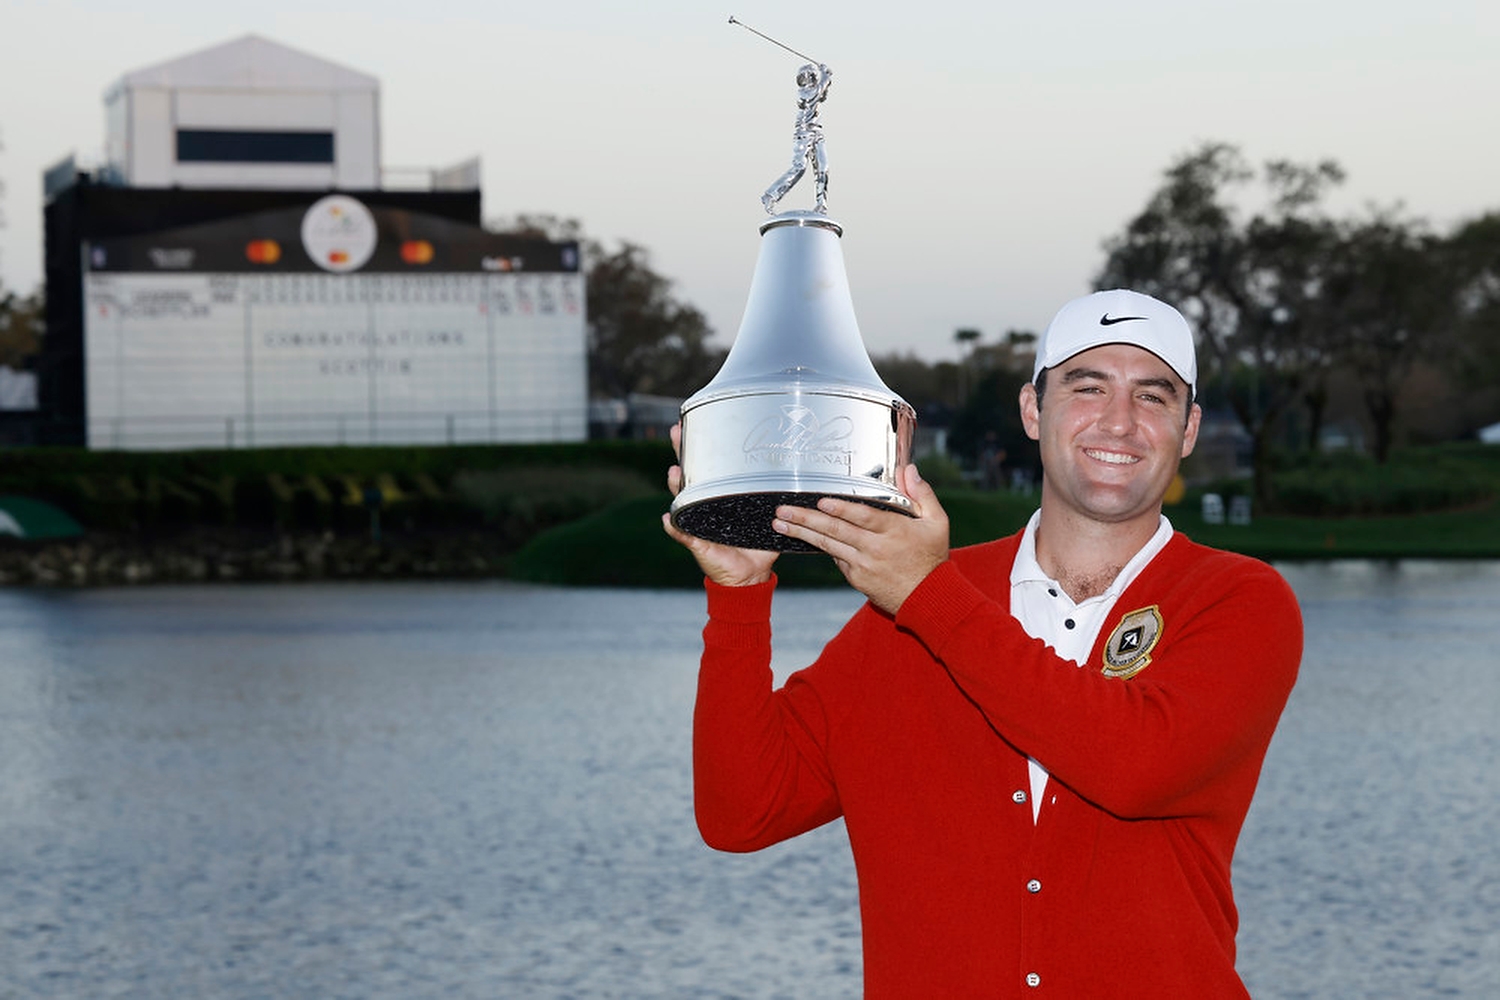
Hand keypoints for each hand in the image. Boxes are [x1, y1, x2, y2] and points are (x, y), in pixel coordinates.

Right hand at [662, 422, 778, 587]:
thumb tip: (803, 473)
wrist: (750, 574)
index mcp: (720, 496)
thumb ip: (779, 497)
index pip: (707, 465)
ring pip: (681, 500)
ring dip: (676, 486)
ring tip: (674, 473)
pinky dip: (674, 527)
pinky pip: (682, 533)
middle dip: (680, 453)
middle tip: (675, 433)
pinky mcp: (697, 543)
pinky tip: (668, 518)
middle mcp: (704, 505)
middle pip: (688, 474)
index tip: (693, 422)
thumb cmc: (757, 541)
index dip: (699, 445)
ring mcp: (697, 522)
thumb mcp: (768, 514)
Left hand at [771, 464, 948, 613]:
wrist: (927, 598)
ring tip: (780, 523)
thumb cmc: (932, 557)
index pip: (864, 518)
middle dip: (806, 520)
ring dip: (802, 534)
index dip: (842, 510)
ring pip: (828, 545)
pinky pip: (835, 558)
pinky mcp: (856, 578)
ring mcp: (863, 565)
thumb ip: (923, 494)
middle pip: (836, 531)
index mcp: (895, 531)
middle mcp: (875, 549)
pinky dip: (820, 546)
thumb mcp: (937, 523)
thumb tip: (909, 469)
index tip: (822, 502)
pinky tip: (802, 535)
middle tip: (783, 511)